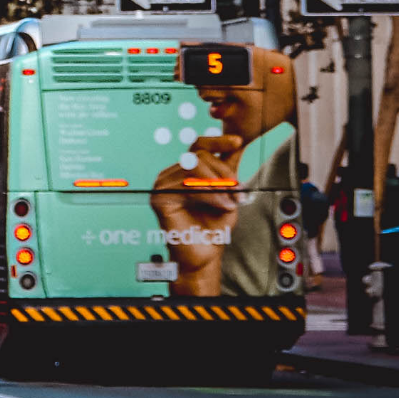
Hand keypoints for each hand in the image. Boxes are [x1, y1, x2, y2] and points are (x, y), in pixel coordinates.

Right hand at [149, 135, 244, 293]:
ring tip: (231, 201)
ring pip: (195, 168)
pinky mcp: (160, 198)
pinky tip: (223, 205)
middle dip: (224, 172)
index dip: (218, 141)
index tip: (238, 141)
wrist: (204, 256)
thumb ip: (228, 172)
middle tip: (238, 190)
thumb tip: (236, 146)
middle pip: (200, 155)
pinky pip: (189, 186)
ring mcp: (162, 185)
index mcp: (183, 172)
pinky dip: (211, 195)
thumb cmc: (213, 229)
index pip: (198, 146)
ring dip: (219, 185)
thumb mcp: (227, 194)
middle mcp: (170, 175)